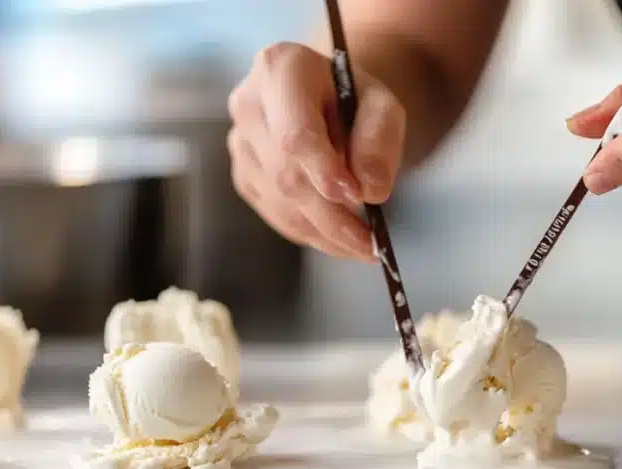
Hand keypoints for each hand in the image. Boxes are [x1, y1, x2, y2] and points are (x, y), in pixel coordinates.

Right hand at [227, 42, 406, 261]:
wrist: (325, 99)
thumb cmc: (354, 99)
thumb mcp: (382, 104)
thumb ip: (380, 140)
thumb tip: (371, 190)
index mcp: (281, 69)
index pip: (295, 132)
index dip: (323, 169)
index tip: (357, 197)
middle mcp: (248, 105)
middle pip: (288, 175)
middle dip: (332, 216)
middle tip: (371, 245)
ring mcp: (239, 144)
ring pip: (282, 203)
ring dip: (325, 233)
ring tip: (364, 246)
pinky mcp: (244, 176)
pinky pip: (277, 216)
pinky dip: (312, 233)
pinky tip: (340, 238)